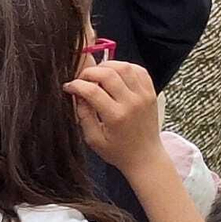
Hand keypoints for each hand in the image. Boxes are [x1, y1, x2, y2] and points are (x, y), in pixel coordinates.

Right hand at [65, 61, 165, 175]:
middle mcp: (132, 102)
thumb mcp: (94, 140)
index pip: (93, 91)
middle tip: (81, 78)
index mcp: (116, 116)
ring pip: (125, 67)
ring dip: (108, 65)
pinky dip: (126, 67)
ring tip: (97, 74)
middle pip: (109, 74)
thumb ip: (84, 116)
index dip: (77, 85)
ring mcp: (144, 95)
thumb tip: (78, 95)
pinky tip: (115, 74)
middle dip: (90, 72)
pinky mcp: (151, 91)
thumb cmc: (118, 151)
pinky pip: (140, 70)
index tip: (68, 86)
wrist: (145, 155)